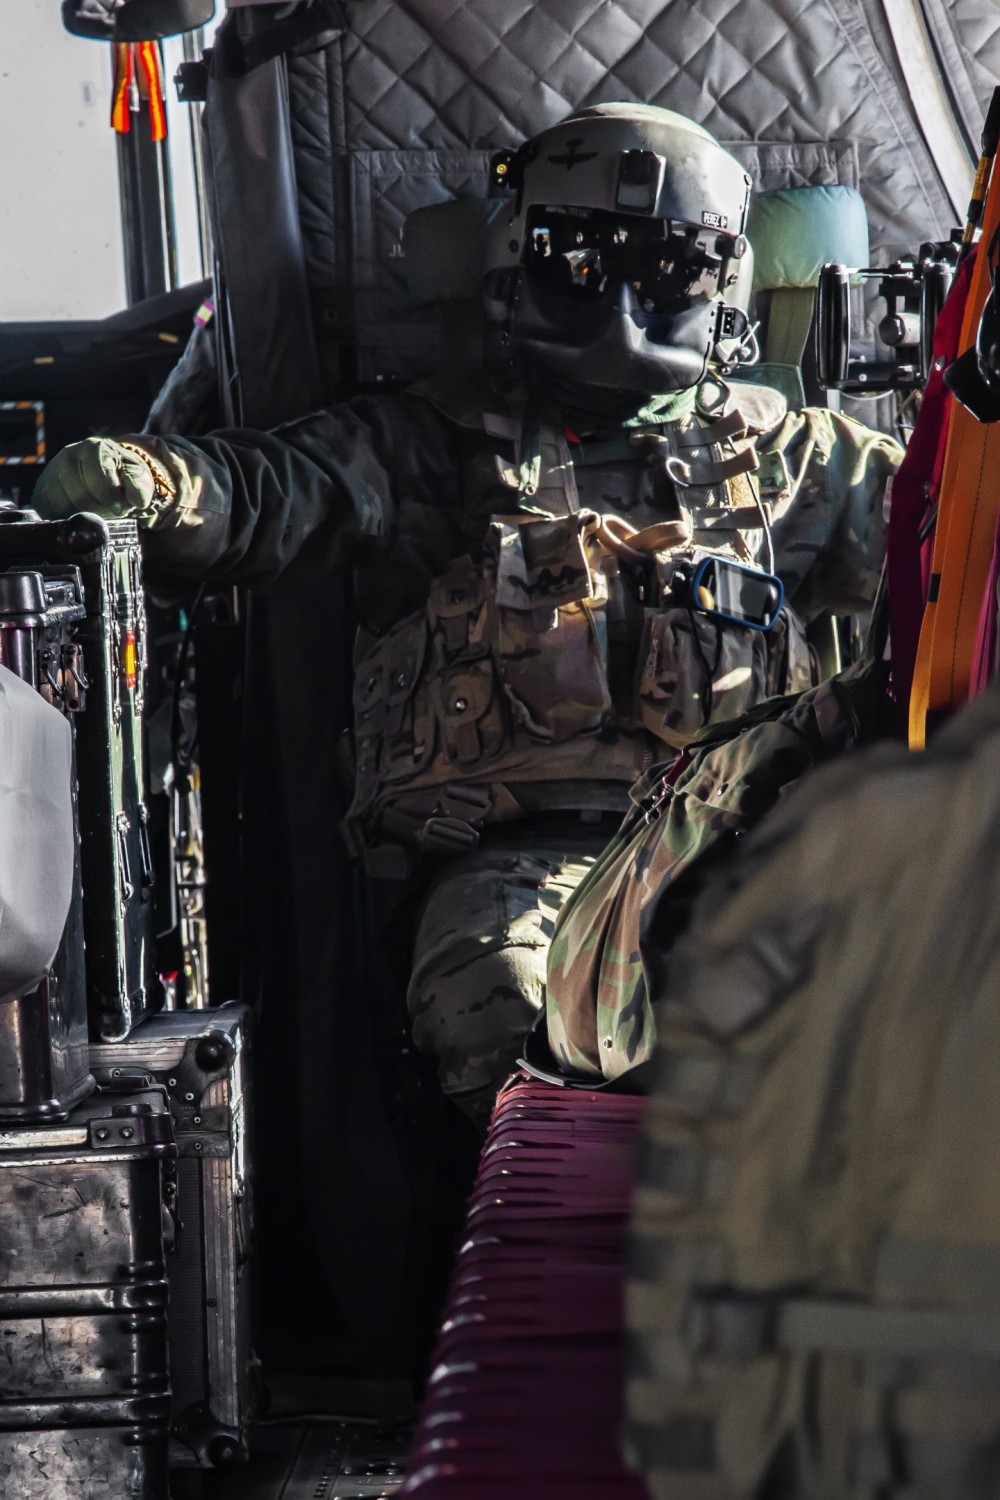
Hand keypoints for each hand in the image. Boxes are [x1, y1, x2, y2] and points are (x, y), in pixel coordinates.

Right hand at [33, 437, 158, 519]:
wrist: (107, 471)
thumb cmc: (123, 475)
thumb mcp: (138, 478)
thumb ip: (140, 487)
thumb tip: (137, 500)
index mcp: (95, 448)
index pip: (97, 477)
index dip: (109, 498)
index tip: (119, 509)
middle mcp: (69, 454)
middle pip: (78, 494)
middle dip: (97, 509)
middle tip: (108, 510)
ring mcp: (52, 469)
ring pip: (60, 504)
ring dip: (79, 514)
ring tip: (94, 510)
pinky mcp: (42, 485)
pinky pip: (45, 508)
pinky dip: (61, 517)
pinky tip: (76, 514)